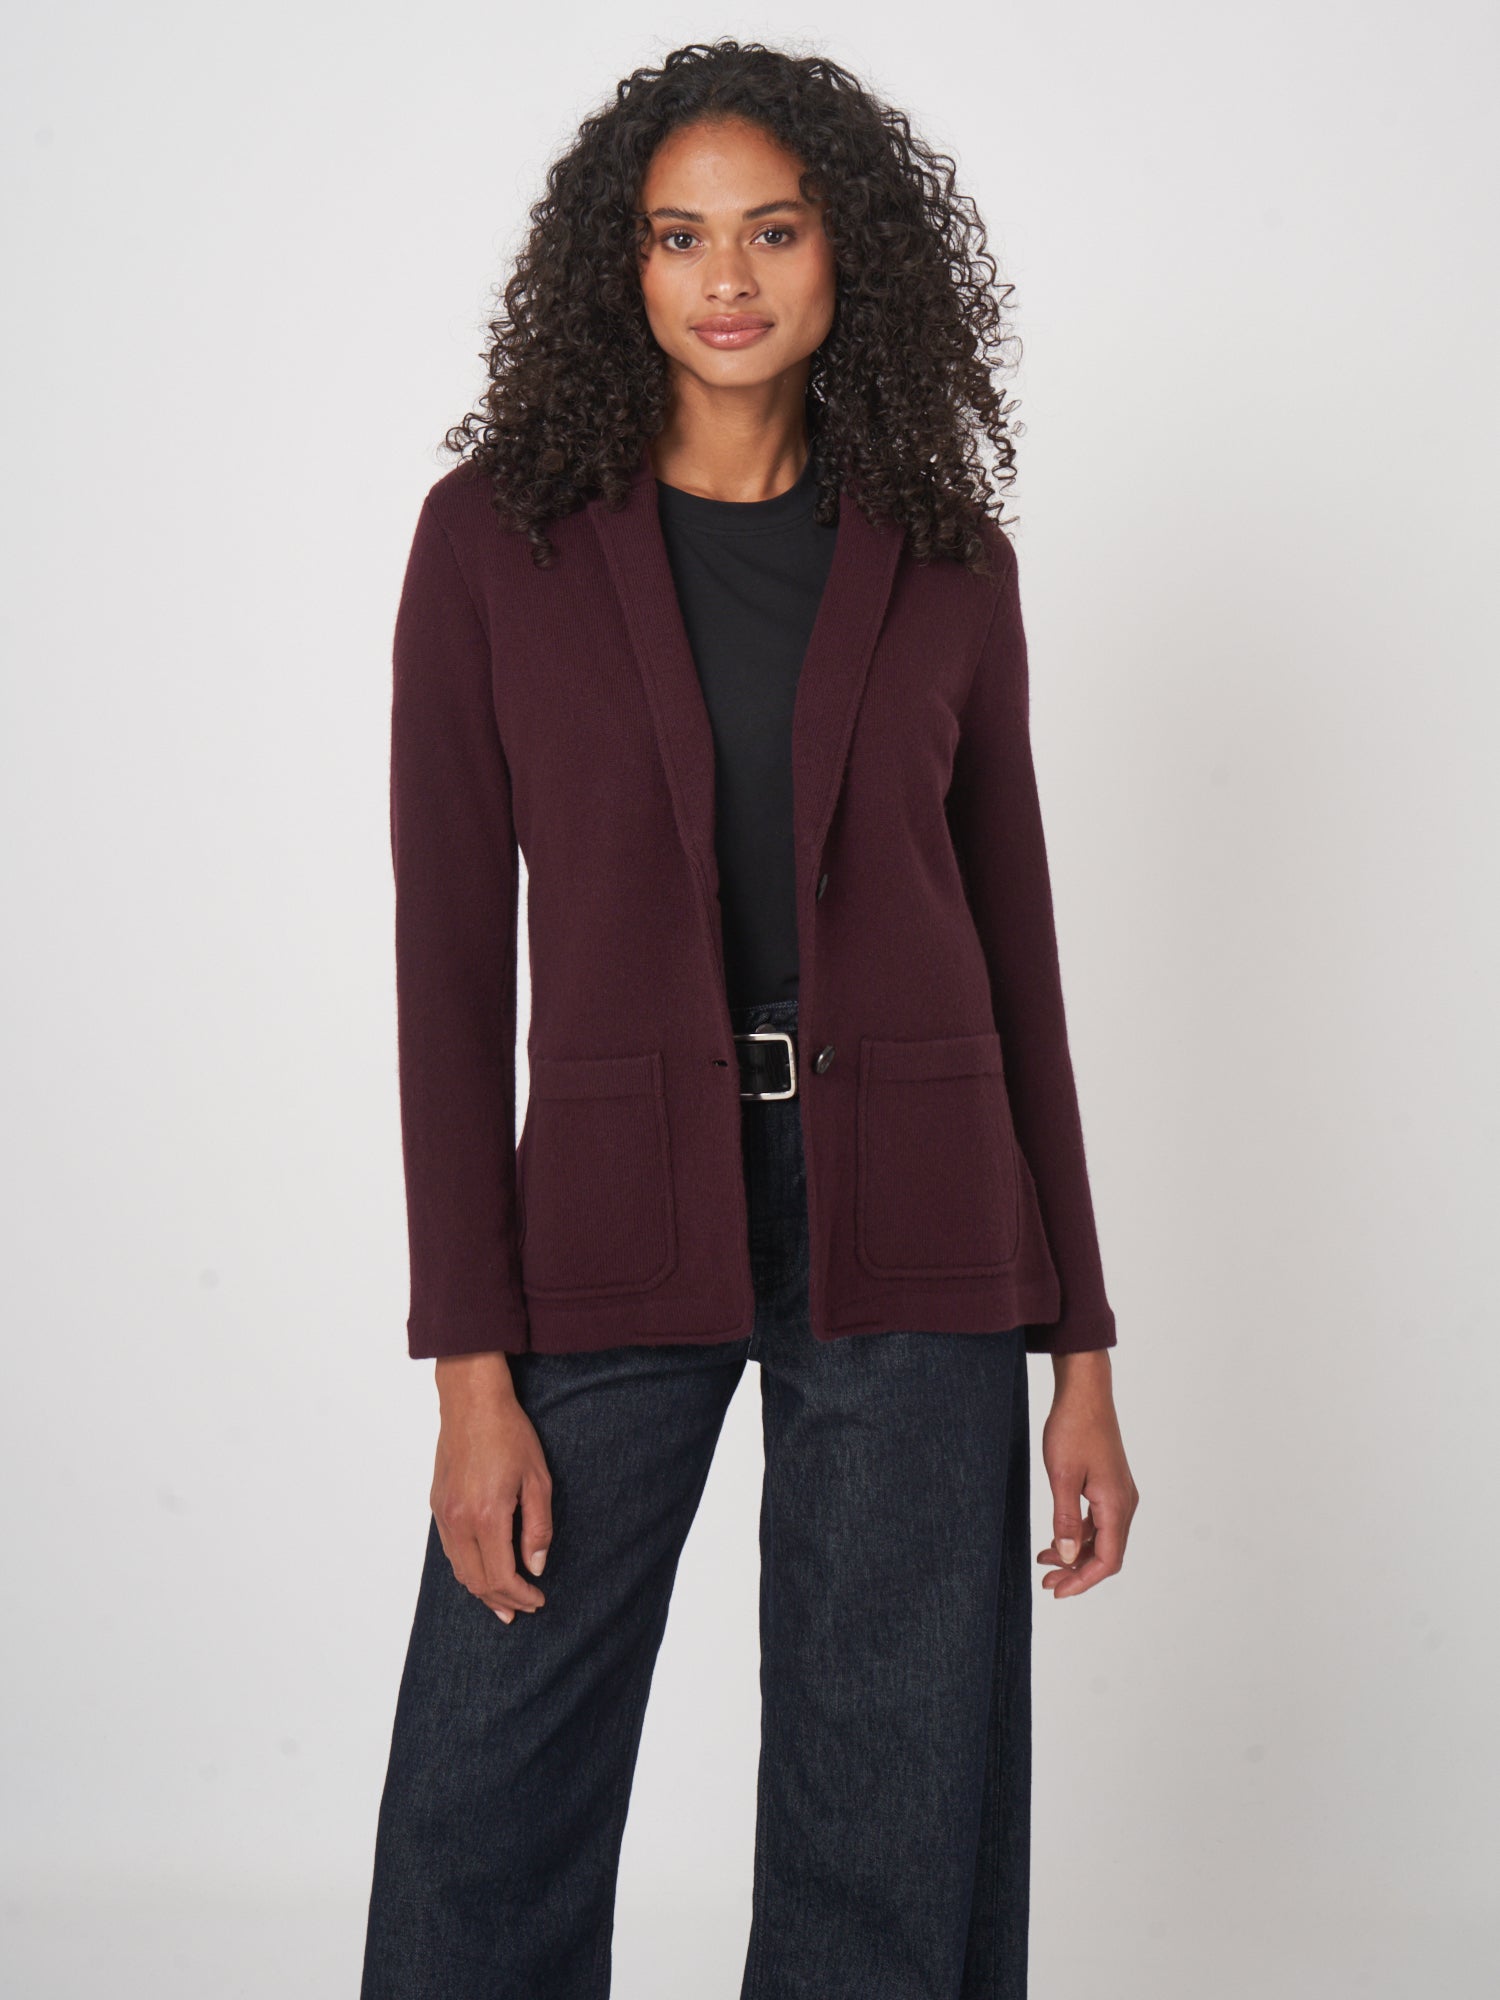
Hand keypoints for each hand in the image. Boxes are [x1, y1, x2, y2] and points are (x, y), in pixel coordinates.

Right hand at [431, 1352, 552, 1623]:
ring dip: (482, 1591)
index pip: (501, 1577)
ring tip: (503, 1603)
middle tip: (524, 1609)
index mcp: (487, 1515)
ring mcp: (444, 1514)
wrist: (472, 1403)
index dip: (521, 1596)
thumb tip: (535, 1567)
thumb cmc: (509, 1434)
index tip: (538, 1600)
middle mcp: (459, 1520)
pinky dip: (467, 1570)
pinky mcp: (437, 1506)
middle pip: (477, 1582)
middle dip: (503, 1601)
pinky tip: (482, 1572)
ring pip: (459, 1571)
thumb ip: (538, 1528)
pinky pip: (449, 1551)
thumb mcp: (538, 1479)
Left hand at [1037, 1348, 1138, 1598]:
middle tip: (1047, 1582)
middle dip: (1078, 1572)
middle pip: (1107, 1554)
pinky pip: (1098, 1521)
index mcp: (1116, 1504)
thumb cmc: (1073, 1429)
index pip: (1107, 1560)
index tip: (1058, 1591)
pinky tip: (1057, 1538)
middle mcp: (1124, 1503)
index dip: (1083, 1581)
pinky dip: (1078, 1534)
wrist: (1085, 1393)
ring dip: (1076, 1554)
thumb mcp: (1062, 1476)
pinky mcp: (1110, 1485)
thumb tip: (1069, 1556)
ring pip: (1102, 1538)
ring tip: (1045, 1561)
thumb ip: (1065, 1519)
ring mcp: (1119, 1494)